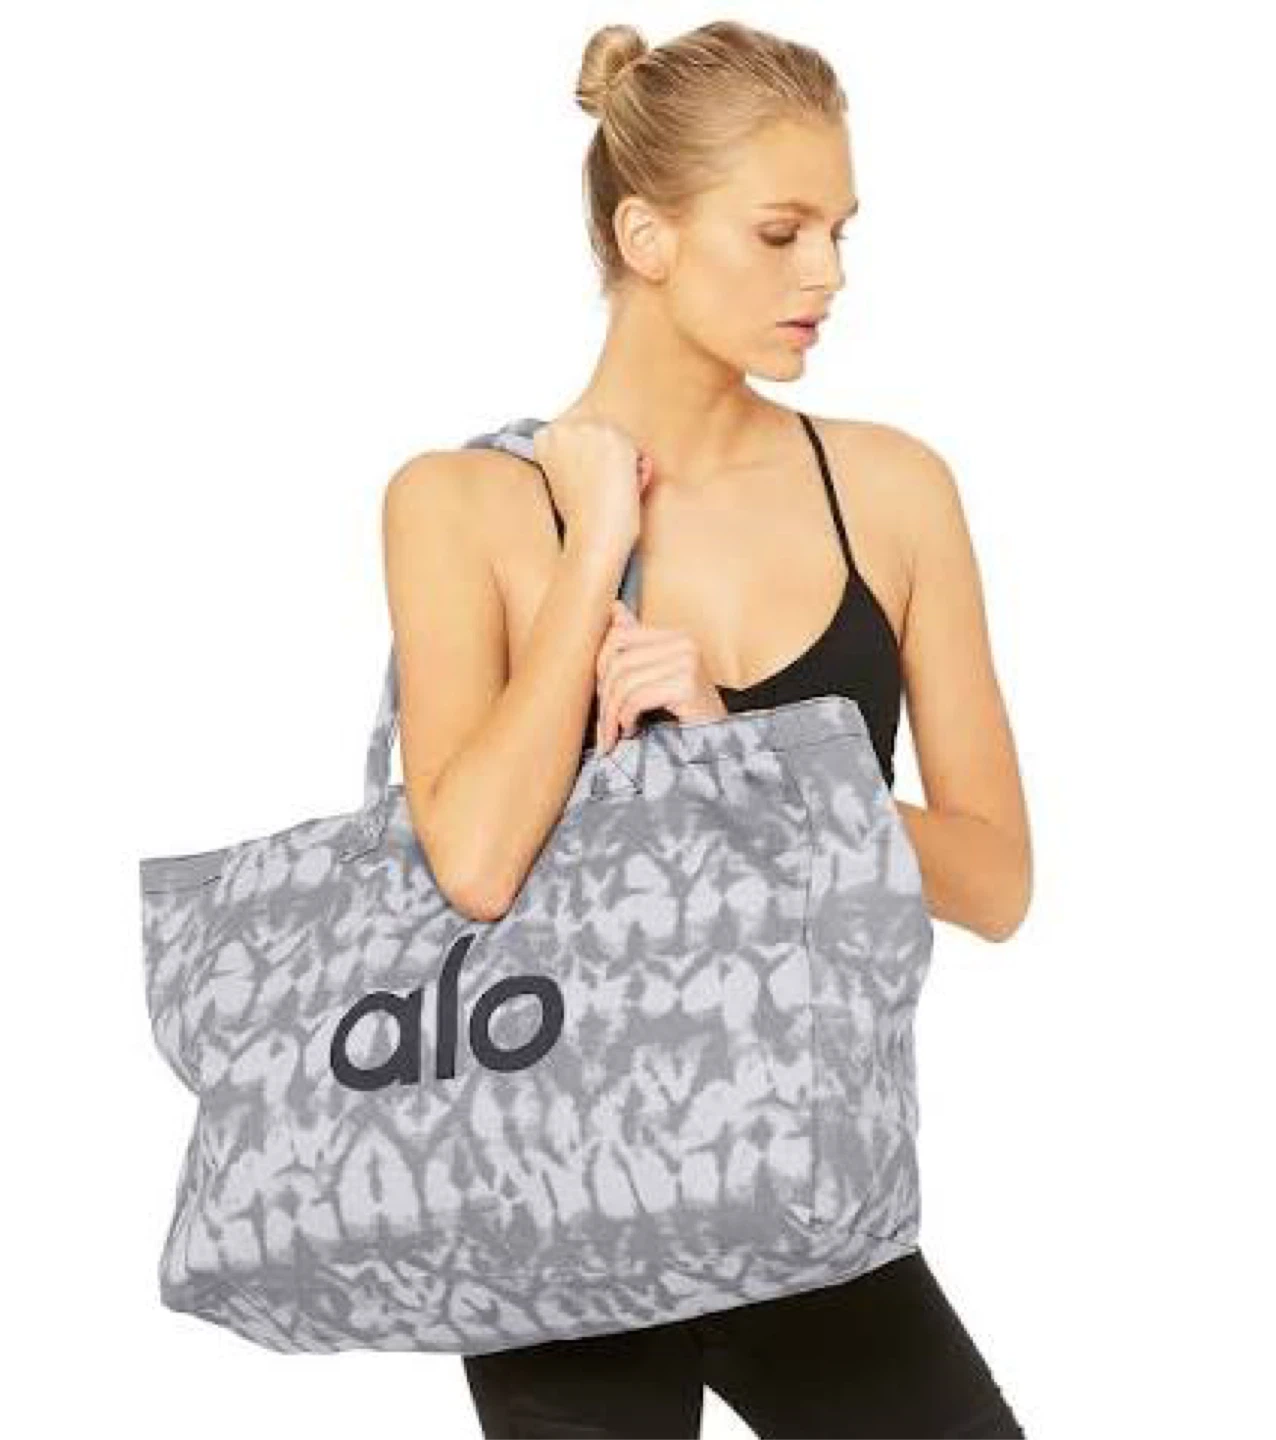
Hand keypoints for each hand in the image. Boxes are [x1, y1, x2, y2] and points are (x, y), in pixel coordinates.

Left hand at [594, 600, 728, 752]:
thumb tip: (614, 607)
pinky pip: (637, 698)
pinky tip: (632, 729)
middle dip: (605, 697)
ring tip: (615, 733)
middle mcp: (685, 644)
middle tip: (603, 724)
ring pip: (625, 683)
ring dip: (612, 714)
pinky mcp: (687, 686)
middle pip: (619, 662)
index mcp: (677, 636)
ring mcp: (688, 663)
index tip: (601, 695)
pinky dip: (627, 718)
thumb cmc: (687, 712)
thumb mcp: (658, 676)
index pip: (619, 637)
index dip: (601, 668)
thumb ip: (636, 644)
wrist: (719, 740)